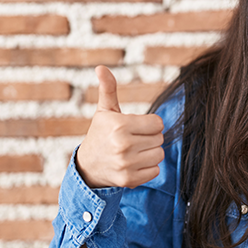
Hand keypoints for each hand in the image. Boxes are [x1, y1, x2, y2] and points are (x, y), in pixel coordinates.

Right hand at [76, 66, 164, 187]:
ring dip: (150, 153)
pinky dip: (148, 168)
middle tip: (134, 139)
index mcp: (120, 126)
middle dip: (150, 138)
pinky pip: (155, 171)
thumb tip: (101, 68)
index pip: (158, 123)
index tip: (137, 126)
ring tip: (134, 151)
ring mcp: (126, 164)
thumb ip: (108, 89)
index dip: (150, 124)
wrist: (88, 166)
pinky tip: (133, 164)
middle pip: (160, 139)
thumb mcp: (105, 111)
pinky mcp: (129, 180)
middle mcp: (123, 145)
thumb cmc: (101, 134)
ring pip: (159, 155)